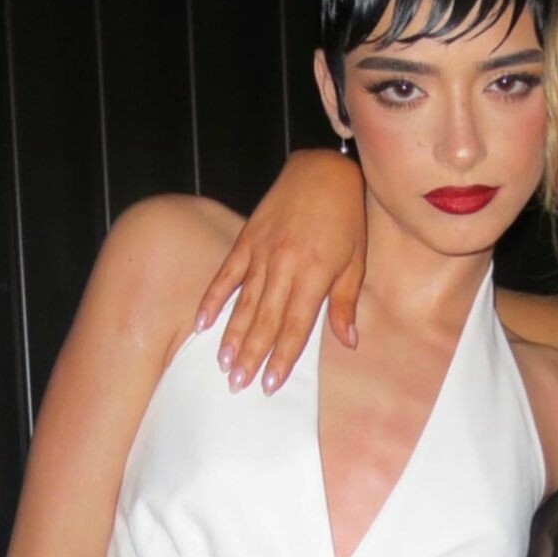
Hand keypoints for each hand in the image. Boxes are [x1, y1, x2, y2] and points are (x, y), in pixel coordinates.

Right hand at [194, 148, 366, 393]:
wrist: (322, 171)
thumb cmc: (346, 220)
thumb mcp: (356, 263)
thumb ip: (345, 303)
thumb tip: (348, 341)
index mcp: (314, 276)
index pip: (295, 326)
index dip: (282, 357)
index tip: (270, 384)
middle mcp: (284, 267)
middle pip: (264, 320)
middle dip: (251, 355)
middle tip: (237, 384)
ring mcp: (261, 252)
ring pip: (243, 302)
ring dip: (231, 335)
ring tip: (222, 364)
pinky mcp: (246, 239)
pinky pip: (226, 274)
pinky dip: (213, 298)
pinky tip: (202, 323)